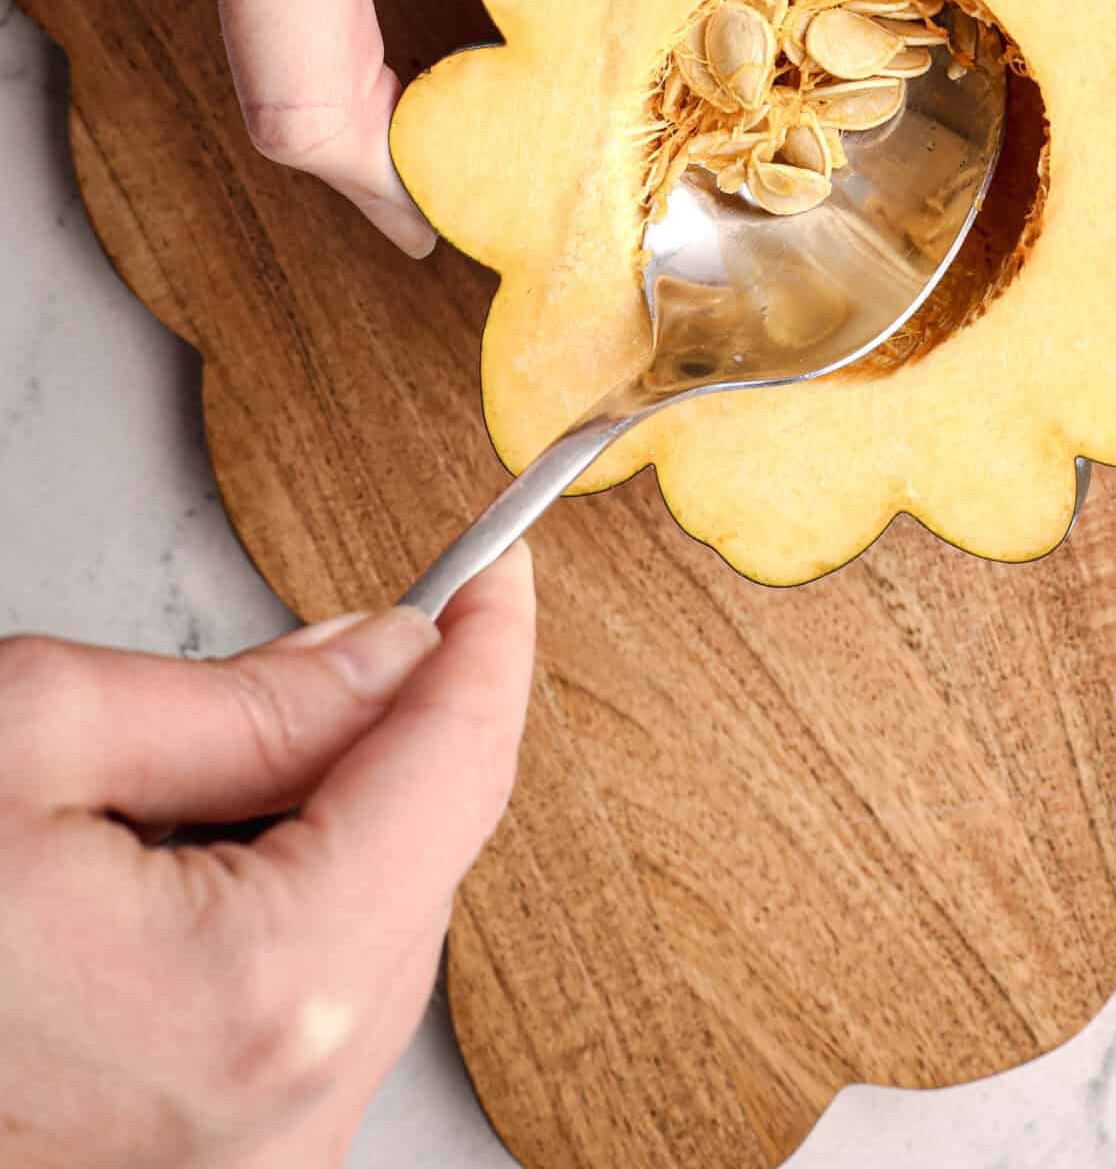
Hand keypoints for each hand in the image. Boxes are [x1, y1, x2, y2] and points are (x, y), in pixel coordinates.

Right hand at [0, 545, 534, 1168]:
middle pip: (432, 850)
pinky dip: (299, 904)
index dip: (487, 646)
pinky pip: (325, 1001)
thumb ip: (247, 696)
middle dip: (395, 728)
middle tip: (324, 647)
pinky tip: (193, 870)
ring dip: (340, 820)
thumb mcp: (40, 731)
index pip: (454, 769)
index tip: (501, 573)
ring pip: (388, 925)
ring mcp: (261, 1158)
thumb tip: (388, 655)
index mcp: (260, 987)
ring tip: (185, 788)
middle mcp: (286, 1105)